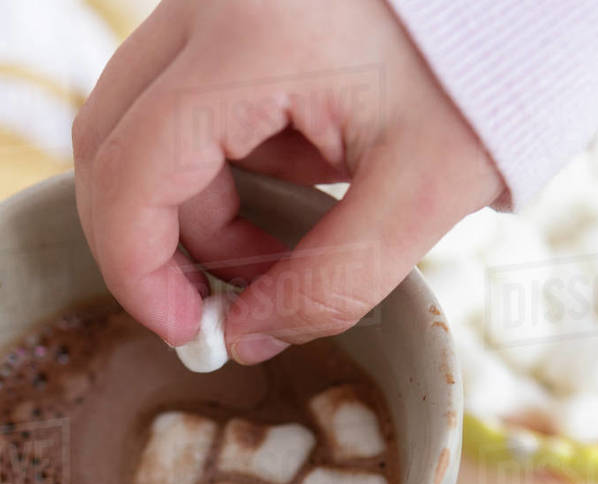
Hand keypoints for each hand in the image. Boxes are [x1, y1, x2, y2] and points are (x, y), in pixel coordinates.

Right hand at [72, 0, 502, 363]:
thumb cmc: (487, 77)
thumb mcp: (424, 193)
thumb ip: (332, 282)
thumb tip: (245, 337)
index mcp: (250, 42)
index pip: (131, 168)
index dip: (137, 266)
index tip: (185, 329)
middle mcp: (207, 2)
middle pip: (110, 141)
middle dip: (149, 239)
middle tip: (212, 304)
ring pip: (135, 123)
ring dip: (182, 206)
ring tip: (268, 251)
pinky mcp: (225, 10)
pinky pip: (174, 100)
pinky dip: (203, 166)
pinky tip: (273, 194)